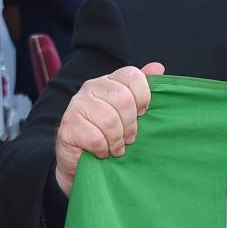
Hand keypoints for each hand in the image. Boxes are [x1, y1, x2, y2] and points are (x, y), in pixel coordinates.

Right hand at [53, 61, 165, 196]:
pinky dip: (103, 149)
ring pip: (110, 120)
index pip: (132, 75)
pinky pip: (95, 138)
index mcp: (109, 81)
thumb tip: (158, 67)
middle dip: (131, 124)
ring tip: (117, 148)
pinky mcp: (67, 125)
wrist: (80, 160)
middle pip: (123, 98)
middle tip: (129, 138)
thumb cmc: (108, 134)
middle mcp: (91, 87)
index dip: (143, 97)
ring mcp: (77, 104)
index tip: (142, 114)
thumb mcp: (128, 113)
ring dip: (117, 140)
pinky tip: (102, 152)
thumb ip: (141, 90)